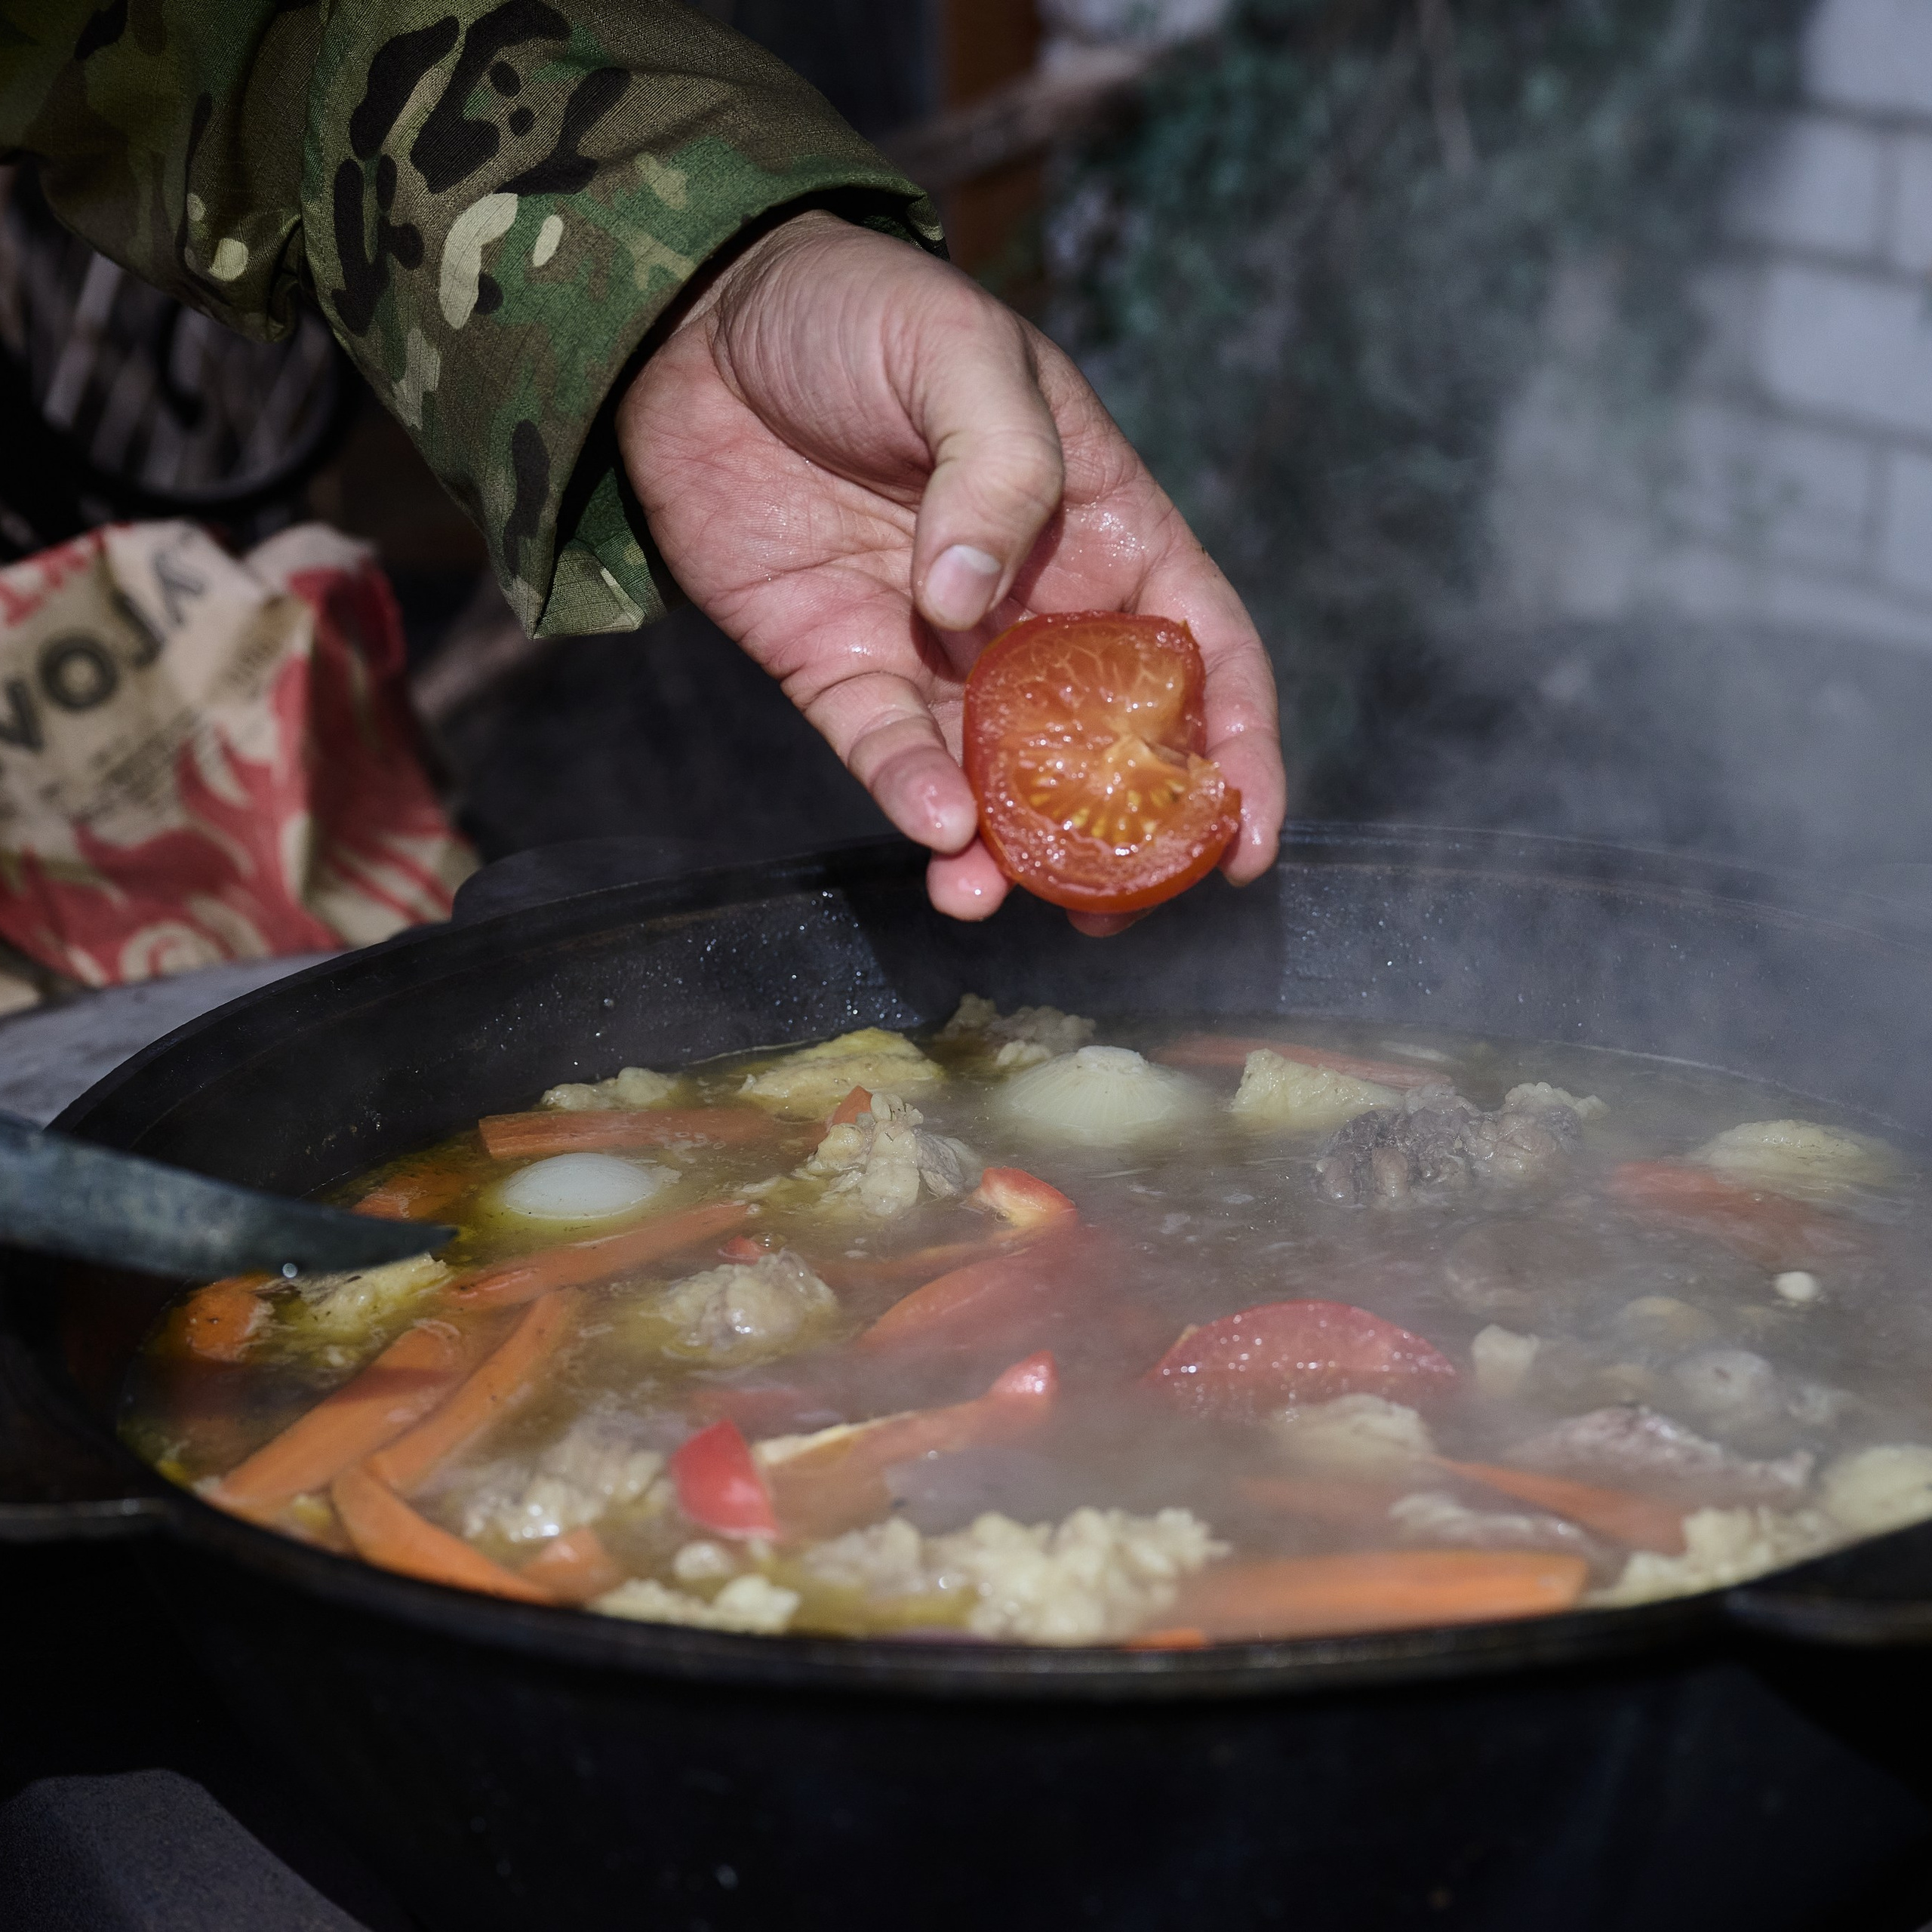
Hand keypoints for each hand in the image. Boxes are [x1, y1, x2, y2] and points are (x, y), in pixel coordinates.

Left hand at [616, 209, 1284, 932]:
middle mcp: (1034, 609)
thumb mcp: (960, 355)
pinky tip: (933, 828)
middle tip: (1115, 909)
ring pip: (996, 778)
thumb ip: (997, 471)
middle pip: (1108, 747)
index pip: (1203, 653)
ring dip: (1006, 848)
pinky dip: (913, 797)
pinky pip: (888, 755)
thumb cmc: (855, 312)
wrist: (696, 327)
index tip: (1244, 837)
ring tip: (992, 892)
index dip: (1238, 749)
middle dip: (1121, 837)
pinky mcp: (843, 674)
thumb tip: (967, 604)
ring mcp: (939, 653)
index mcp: (1104, 532)